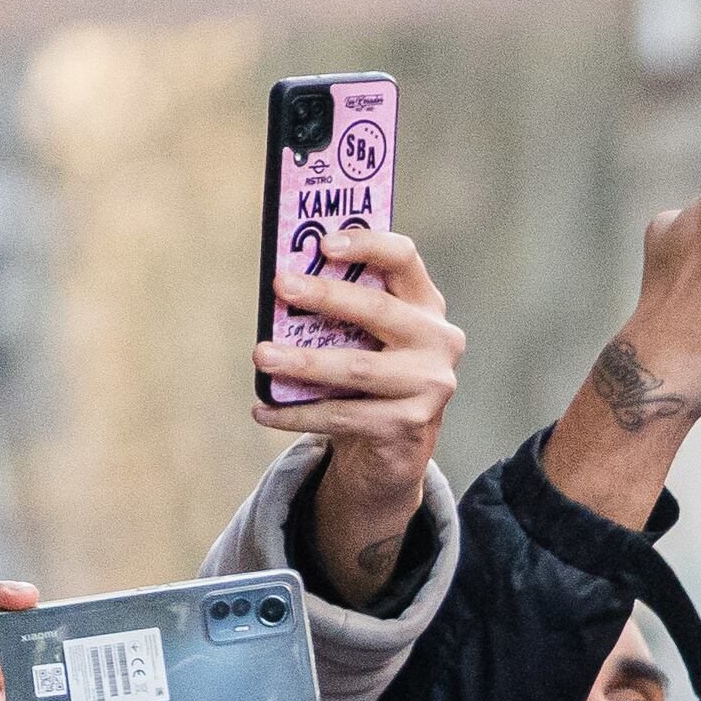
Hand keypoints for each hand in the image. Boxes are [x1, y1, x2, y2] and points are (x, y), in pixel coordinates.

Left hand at [256, 223, 465, 607]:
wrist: (390, 465)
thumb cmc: (364, 384)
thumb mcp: (358, 340)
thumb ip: (335, 305)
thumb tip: (279, 271)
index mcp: (426, 308)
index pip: (405, 258)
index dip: (365, 242)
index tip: (321, 236)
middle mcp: (438, 347)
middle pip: (379, 312)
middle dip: (324, 298)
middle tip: (278, 286)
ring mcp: (428, 394)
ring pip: (355, 370)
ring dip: (301, 363)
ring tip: (261, 357)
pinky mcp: (405, 435)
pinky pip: (341, 420)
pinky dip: (295, 416)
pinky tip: (261, 409)